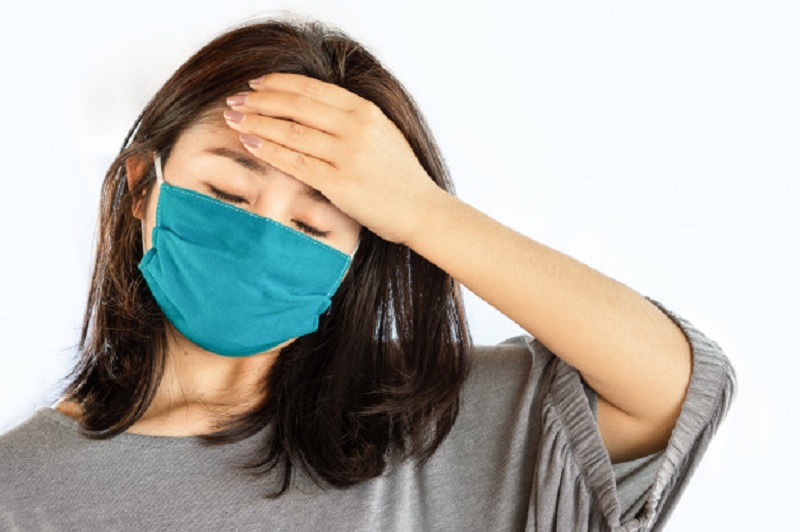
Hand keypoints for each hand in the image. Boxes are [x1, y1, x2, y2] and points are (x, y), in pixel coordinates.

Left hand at [223, 73, 439, 244]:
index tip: (256, 85)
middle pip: (296, 105)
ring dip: (257, 122)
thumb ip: (351, 120)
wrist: (421, 209)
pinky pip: (295, 162)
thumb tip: (310, 111)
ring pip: (291, 131)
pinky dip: (268, 150)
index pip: (312, 89)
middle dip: (260, 101)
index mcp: (365, 111)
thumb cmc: (400, 176)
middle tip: (234, 101)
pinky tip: (250, 143)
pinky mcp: (340, 183)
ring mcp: (348, 155)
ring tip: (233, 119)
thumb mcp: (381, 134)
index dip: (279, 84)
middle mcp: (356, 128)